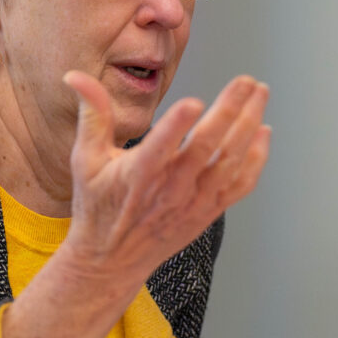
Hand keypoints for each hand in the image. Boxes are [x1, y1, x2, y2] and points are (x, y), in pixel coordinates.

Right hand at [62, 71, 270, 287]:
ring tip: (260, 94)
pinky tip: (263, 132)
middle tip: (247, 80)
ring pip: (229, 161)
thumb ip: (91, 114)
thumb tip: (75, 77)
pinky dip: (256, 159)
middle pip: (207, 147)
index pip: (158, 148)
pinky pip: (240, 184)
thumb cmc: (97, 206)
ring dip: (249, 125)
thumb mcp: (84, 159)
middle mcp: (169, 190)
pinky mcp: (208, 211)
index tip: (192, 102)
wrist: (110, 261)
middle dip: (230, 109)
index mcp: (137, 175)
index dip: (176, 125)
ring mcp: (193, 202)